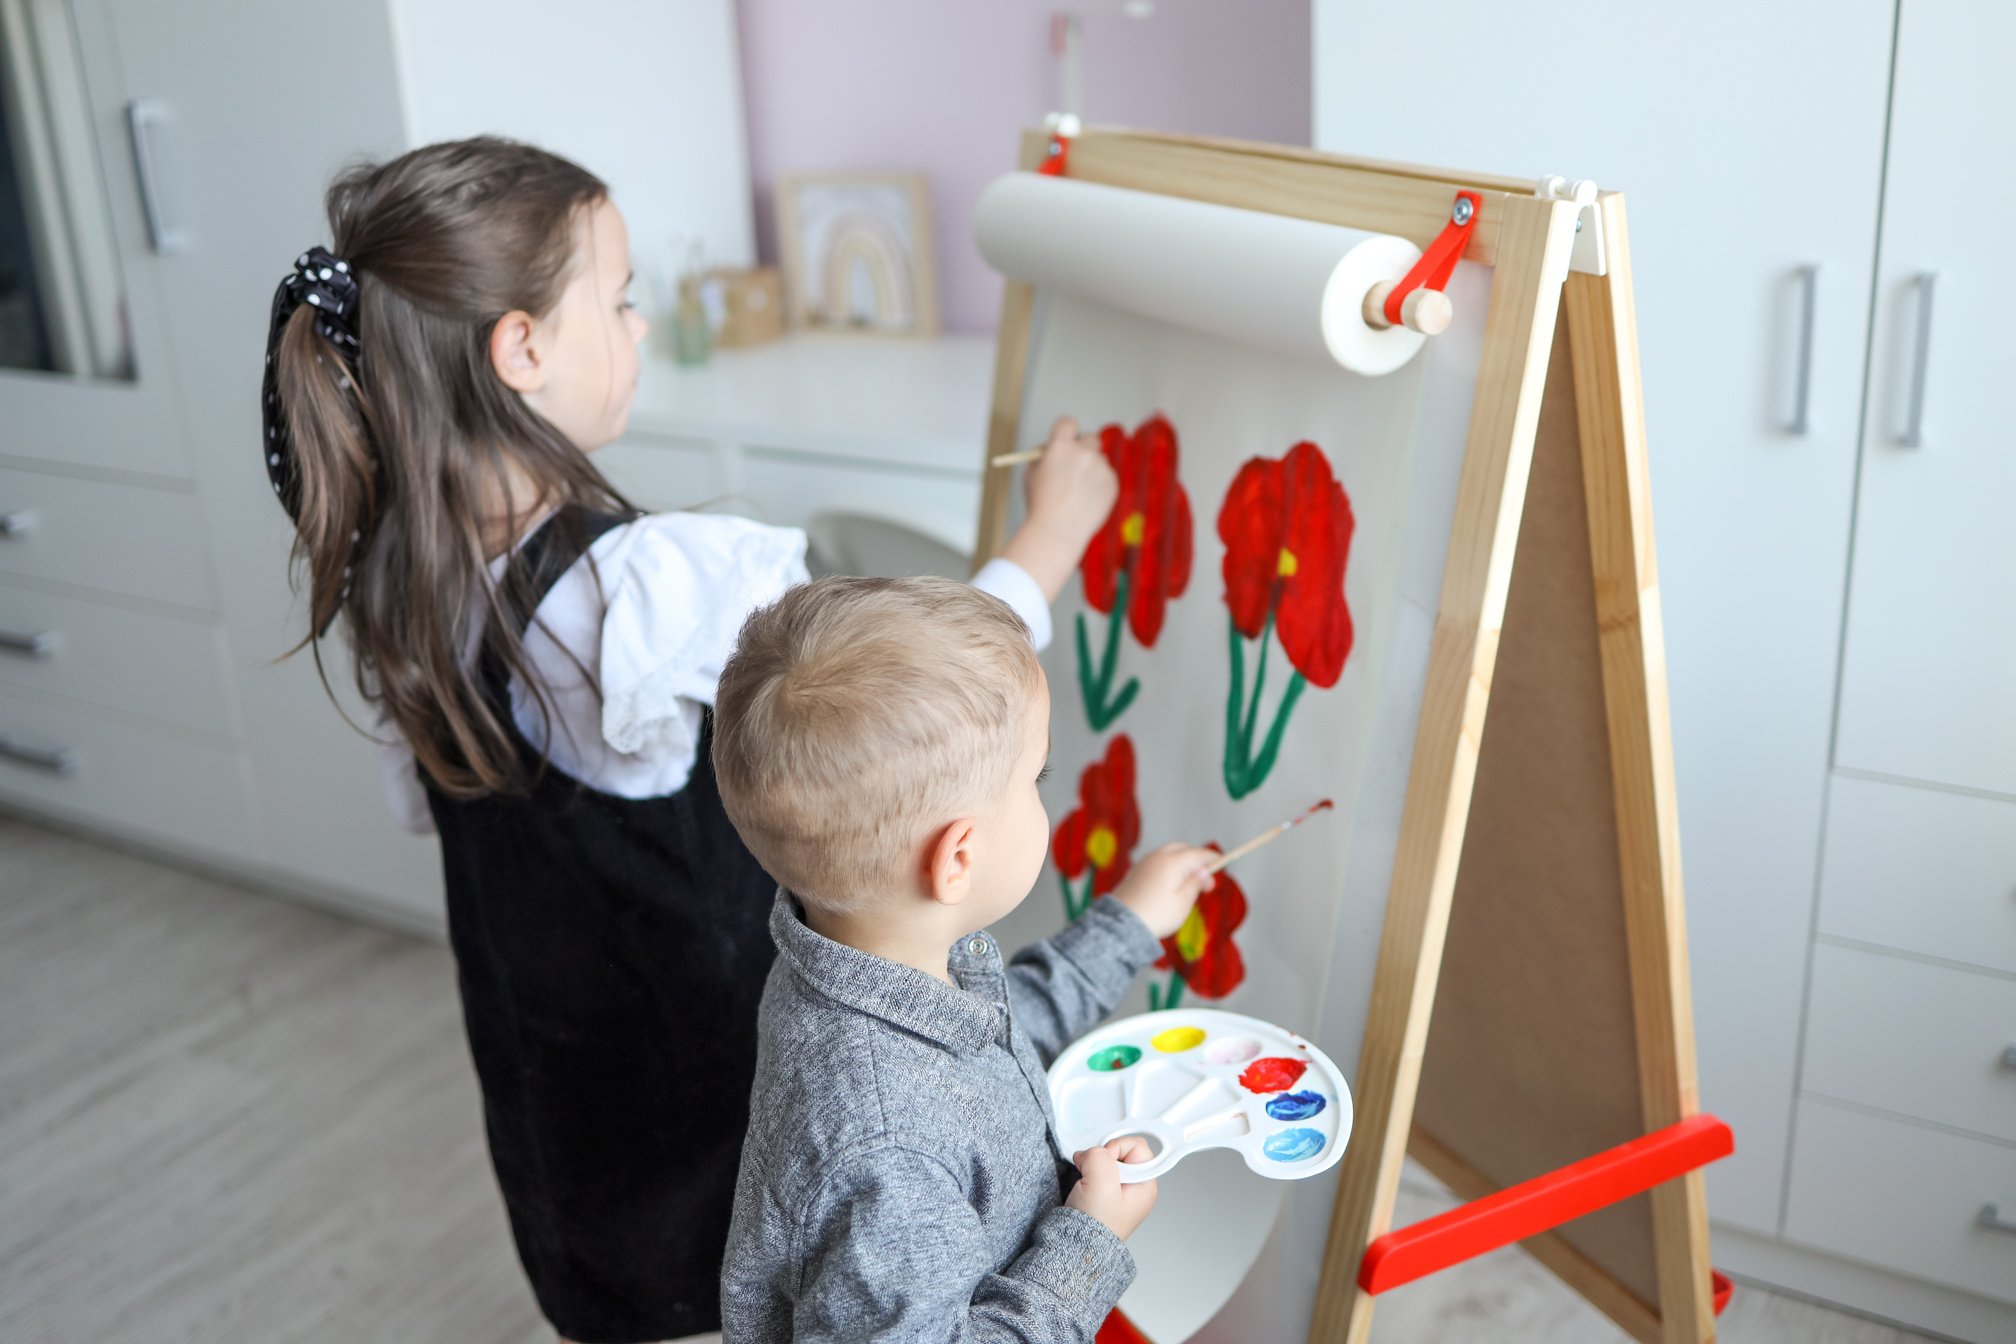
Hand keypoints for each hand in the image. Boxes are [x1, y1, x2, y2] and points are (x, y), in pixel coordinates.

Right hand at [998, 417, 1118, 601]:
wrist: (1058, 530)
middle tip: (1076, 464)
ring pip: (1099, 460)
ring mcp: (1100, 467)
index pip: (1068, 423)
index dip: (1066, 431)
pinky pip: (1107, 477)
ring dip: (1092, 469)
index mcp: (1061, 446)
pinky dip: (1099, 486)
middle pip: (1090, 438)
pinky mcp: (1112, 483)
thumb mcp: (1031, 475)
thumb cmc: (1040, 505)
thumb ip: (1042, 458)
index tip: (1065, 439)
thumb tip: (1050, 451)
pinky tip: (1086, 501)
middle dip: (1084, 448)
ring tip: (1078, 492)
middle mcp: (1083, 452)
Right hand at [1065, 1137, 1158, 1239]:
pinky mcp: (1104, 1192)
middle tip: (1093, 1172)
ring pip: (1108, 1159)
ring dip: (1092, 1164)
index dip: (1117, 1148)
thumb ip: (1100, 1157)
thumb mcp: (1100, 1183)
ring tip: (1087, 1179)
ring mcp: (1119, 1191)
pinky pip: (1098, 1169)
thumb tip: (1094, 1152)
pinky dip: (1087, 1170)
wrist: (1076, 1245)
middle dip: (1102, 1156)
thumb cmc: (1095, 1226)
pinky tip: (1084, 1182)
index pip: (1138, 1147)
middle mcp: (1135, 1187)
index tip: (1105, 1162)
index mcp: (1145, 1186)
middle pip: (1123, 1151)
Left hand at [1109, 841, 1216, 938]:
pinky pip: (1157, 861)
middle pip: (1183, 848)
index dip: (1212, 858)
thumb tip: (1204, 871)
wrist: (1123, 924)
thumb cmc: (1156, 915)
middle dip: (1196, 858)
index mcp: (1172, 862)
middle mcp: (1157, 857)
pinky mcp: (1136, 871)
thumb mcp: (1183, 902)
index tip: (1223, 862)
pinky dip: (1169, 866)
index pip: (1198, 853)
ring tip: (1189, 885)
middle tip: (1205, 879)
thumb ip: (1196, 883)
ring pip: (1169, 853)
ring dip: (1182, 862)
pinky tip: (1171, 884)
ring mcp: (1145, 862)